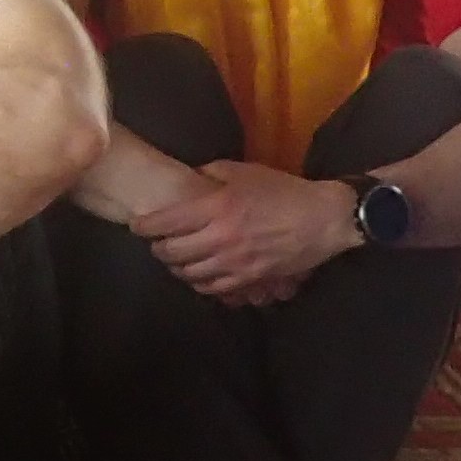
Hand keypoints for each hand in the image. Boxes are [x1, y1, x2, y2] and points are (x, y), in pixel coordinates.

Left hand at [142, 164, 363, 304]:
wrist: (323, 220)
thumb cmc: (284, 191)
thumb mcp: (244, 171)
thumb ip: (210, 174)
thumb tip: (189, 181)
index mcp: (217, 208)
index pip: (165, 223)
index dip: (144, 226)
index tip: (137, 226)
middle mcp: (221, 239)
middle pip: (172, 253)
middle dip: (158, 249)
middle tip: (157, 243)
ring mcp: (235, 263)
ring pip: (189, 275)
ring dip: (177, 268)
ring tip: (177, 259)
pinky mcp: (249, 280)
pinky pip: (213, 289)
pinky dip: (200, 283)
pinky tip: (200, 274)